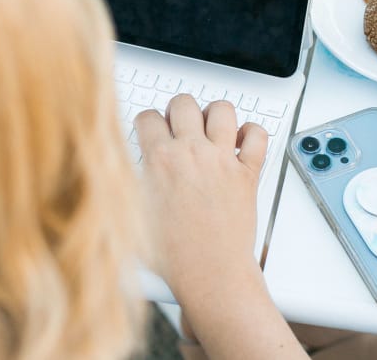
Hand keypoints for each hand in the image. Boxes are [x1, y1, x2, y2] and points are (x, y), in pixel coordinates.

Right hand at [136, 96, 267, 303]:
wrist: (210, 274)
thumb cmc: (173, 256)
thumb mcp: (132, 216)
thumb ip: (127, 185)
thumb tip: (119, 169)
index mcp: (160, 161)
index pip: (148, 117)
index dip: (148, 122)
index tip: (151, 130)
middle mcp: (192, 154)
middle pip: (184, 103)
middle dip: (178, 111)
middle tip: (179, 128)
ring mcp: (223, 160)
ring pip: (223, 109)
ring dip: (215, 115)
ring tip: (210, 131)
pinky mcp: (248, 173)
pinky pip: (258, 135)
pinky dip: (252, 133)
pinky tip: (241, 143)